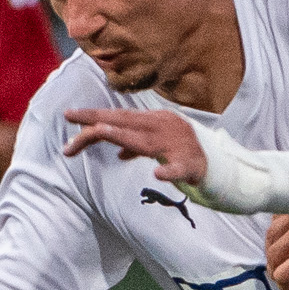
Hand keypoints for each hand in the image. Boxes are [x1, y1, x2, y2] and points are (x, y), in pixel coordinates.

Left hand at [62, 104, 208, 184]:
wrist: (219, 167)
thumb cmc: (185, 154)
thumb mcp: (159, 146)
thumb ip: (139, 147)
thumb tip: (119, 153)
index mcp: (154, 123)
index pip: (119, 117)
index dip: (94, 114)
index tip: (68, 115)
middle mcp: (163, 128)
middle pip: (125, 123)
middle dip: (96, 120)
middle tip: (69, 118)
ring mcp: (177, 145)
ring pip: (145, 141)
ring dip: (122, 136)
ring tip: (100, 132)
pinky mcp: (191, 165)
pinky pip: (178, 169)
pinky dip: (168, 171)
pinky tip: (158, 175)